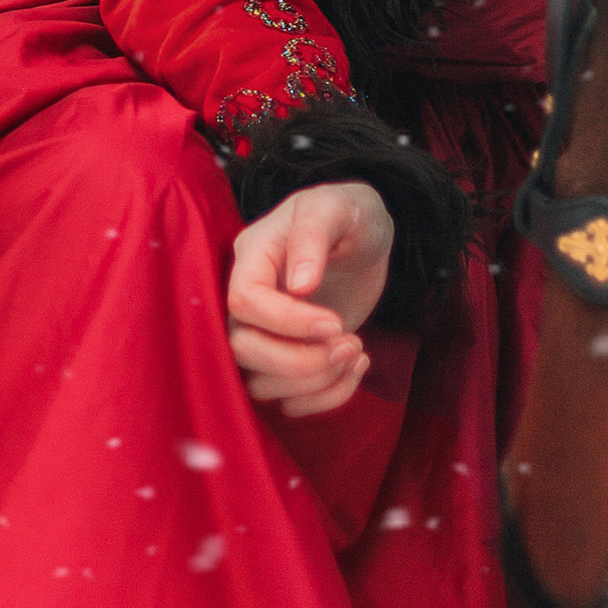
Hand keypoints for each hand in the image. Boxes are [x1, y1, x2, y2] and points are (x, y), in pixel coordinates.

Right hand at [228, 182, 393, 418]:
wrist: (365, 237)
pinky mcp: (289, 359)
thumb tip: (300, 284)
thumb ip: (314, 234)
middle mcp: (250, 299)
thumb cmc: (348, 214)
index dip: (286, 321)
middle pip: (242, 349)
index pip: (244, 302)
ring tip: (358, 350)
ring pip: (261, 383)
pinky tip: (359, 364)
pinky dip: (327, 396)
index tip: (334, 322)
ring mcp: (267, 334)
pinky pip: (290, 402)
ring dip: (315, 381)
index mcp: (252, 256)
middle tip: (351, 342)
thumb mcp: (337, 206)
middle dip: (299, 360)